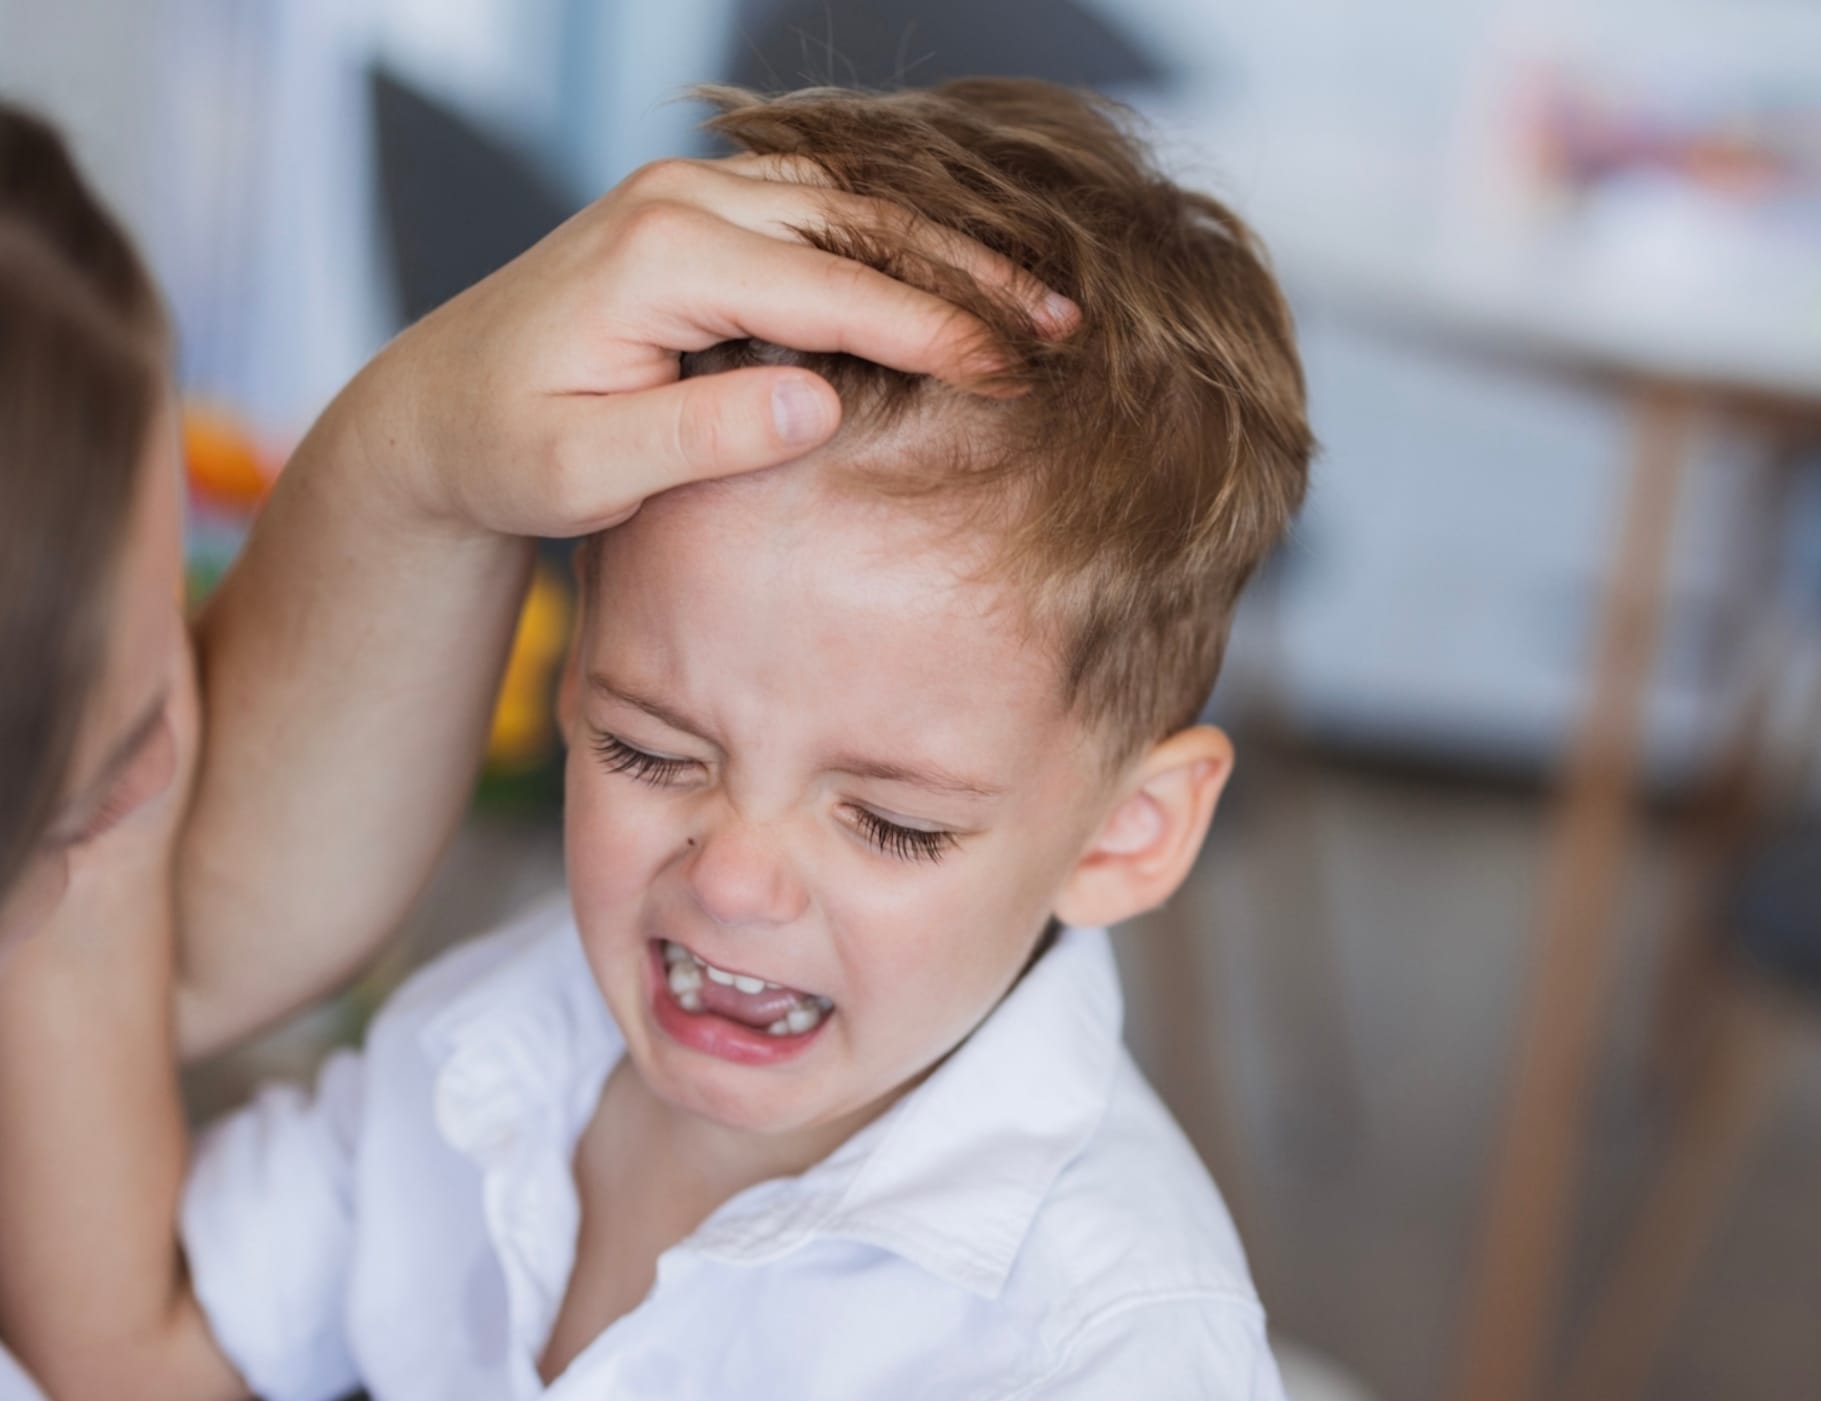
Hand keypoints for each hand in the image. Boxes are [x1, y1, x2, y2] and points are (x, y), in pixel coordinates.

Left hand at [357, 152, 1068, 541]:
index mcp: (663, 255)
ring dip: (945, 255)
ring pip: (850, 209)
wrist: (437, 411)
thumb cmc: (506, 452)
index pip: (834, 287)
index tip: (1017, 371)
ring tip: (1036, 303)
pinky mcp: (697, 216)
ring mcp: (690, 197)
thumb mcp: (583, 467)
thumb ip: (698, 435)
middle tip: (1067, 321)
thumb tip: (820, 403)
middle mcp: (682, 202)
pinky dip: (894, 247)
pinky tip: (955, 282)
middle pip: (861, 226)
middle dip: (971, 276)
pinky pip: (820, 215)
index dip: (935, 329)